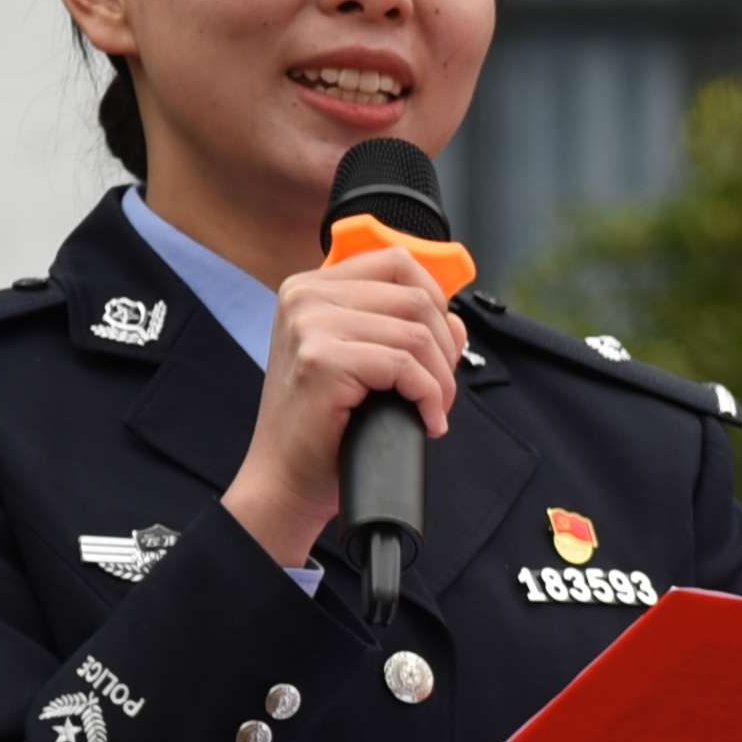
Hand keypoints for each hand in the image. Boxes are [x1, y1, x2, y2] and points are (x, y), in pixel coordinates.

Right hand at [216, 244, 463, 566]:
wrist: (285, 478)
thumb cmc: (324, 426)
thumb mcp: (359, 360)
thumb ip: (398, 328)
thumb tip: (455, 321)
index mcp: (311, 287)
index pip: (396, 262)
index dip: (435, 301)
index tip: (440, 346)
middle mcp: (305, 296)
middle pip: (414, 298)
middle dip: (445, 349)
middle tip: (440, 390)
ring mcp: (310, 325)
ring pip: (416, 333)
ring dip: (441, 380)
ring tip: (433, 410)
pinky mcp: (322, 359)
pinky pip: (404, 366)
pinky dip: (430, 397)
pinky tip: (428, 421)